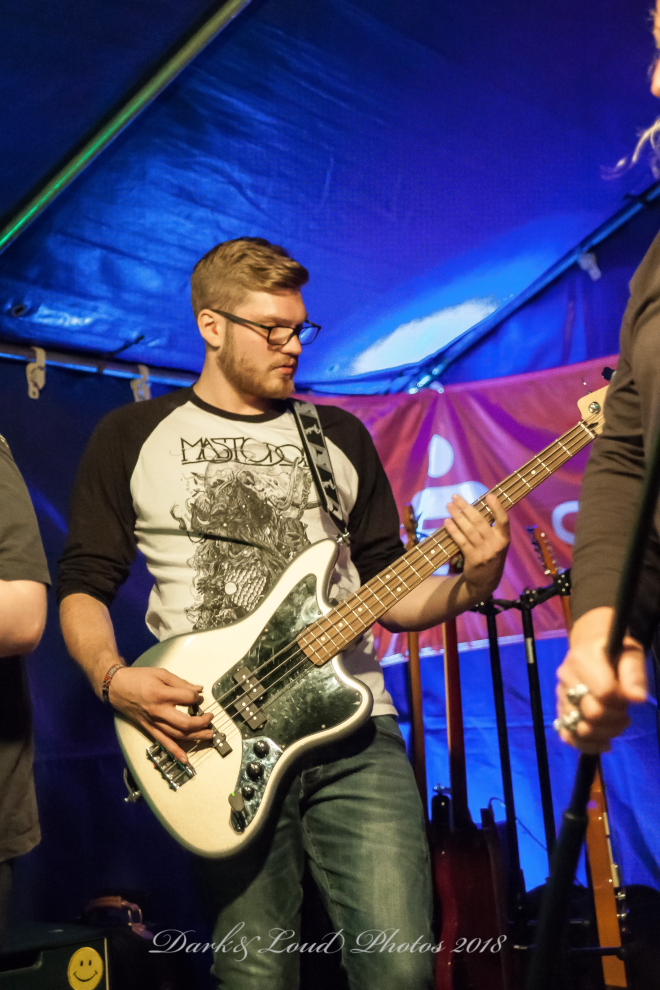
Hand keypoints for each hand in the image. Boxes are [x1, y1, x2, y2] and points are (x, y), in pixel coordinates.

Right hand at [109, 666, 213, 762]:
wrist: (116, 687)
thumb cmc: (138, 678)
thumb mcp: (161, 673)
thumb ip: (180, 682)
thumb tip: (198, 689)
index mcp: (162, 694)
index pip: (188, 698)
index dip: (197, 696)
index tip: (199, 695)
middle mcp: (158, 712)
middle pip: (185, 723)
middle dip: (202, 723)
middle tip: (211, 719)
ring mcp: (154, 722)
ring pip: (177, 735)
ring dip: (195, 737)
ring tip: (208, 735)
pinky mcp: (149, 729)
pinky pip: (163, 742)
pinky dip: (175, 751)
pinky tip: (185, 758)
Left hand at [444, 493, 509, 602]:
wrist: (485, 583)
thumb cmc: (491, 557)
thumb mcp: (497, 545)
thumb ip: (492, 529)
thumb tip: (477, 508)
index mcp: (505, 539)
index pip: (504, 521)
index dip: (497, 507)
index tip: (489, 495)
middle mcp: (496, 545)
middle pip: (480, 522)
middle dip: (467, 507)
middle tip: (455, 497)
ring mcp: (485, 552)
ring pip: (469, 530)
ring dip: (458, 516)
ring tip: (449, 506)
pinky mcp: (473, 559)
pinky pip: (461, 541)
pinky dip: (454, 530)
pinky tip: (447, 522)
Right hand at [556, 607, 646, 752]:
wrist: (589, 643)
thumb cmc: (614, 648)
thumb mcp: (631, 652)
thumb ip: (634, 674)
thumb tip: (638, 699)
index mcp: (583, 660)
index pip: (604, 693)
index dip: (621, 701)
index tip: (627, 697)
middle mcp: (567, 678)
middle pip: (593, 714)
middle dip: (616, 719)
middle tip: (625, 712)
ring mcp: (560, 695)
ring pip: (580, 729)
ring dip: (606, 733)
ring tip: (616, 724)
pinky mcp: (559, 708)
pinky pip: (567, 735)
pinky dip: (587, 745)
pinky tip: (604, 742)